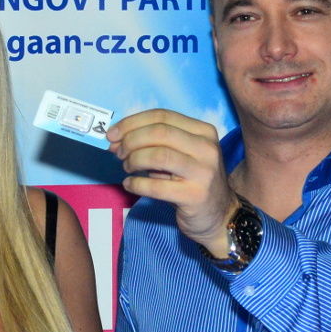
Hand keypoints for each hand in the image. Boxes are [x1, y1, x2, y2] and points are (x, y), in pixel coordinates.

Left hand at [107, 109, 238, 255]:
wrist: (219, 215)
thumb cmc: (191, 182)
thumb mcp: (178, 156)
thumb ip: (152, 144)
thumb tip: (116, 139)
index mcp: (203, 131)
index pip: (162, 116)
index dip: (132, 122)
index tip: (112, 133)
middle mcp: (206, 148)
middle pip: (159, 132)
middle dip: (131, 140)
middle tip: (118, 152)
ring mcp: (203, 172)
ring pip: (158, 155)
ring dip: (134, 160)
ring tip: (127, 168)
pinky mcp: (194, 196)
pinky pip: (156, 186)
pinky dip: (136, 184)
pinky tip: (130, 185)